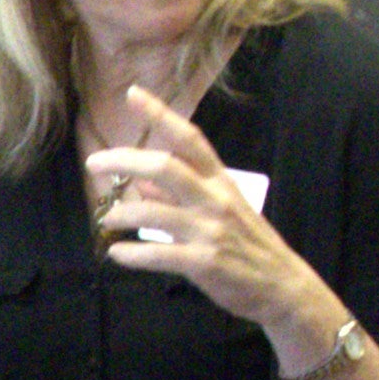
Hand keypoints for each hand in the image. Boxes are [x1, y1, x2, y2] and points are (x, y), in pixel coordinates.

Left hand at [86, 86, 324, 330]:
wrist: (284, 286)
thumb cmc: (250, 246)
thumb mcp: (224, 210)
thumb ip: (182, 195)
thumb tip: (142, 183)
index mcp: (221, 181)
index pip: (189, 138)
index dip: (160, 114)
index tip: (133, 94)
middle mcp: (215, 199)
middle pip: (165, 167)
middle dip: (125, 160)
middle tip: (94, 162)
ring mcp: (210, 230)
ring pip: (154, 213)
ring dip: (122, 214)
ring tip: (107, 219)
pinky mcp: (205, 262)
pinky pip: (158, 254)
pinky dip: (132, 254)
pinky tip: (117, 254)